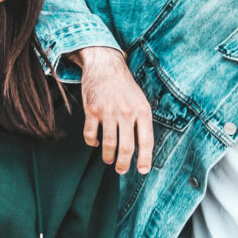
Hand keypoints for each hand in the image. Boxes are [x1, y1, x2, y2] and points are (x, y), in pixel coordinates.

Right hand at [77, 47, 153, 173]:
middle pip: (126, 147)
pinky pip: (90, 134)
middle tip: (121, 170)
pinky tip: (94, 143)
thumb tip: (140, 148)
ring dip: (108, 156)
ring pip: (109, 143)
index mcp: (142, 111)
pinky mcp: (92, 110)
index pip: (146, 141)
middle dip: (124, 163)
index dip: (145, 159)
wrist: (105, 66)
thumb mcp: (140, 101)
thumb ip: (141, 122)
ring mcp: (108, 111)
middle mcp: (126, 112)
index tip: (143, 171)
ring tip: (108, 160)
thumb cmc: (124, 87)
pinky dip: (92, 142)